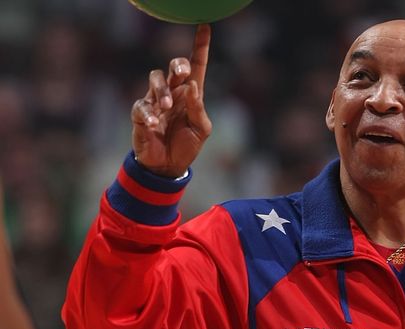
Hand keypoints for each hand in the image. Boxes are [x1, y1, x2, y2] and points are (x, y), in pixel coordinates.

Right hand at [131, 24, 212, 177]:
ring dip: (161, 90)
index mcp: (190, 95)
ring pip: (154, 79)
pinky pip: (141, 106)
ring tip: (167, 107)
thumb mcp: (201, 130)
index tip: (205, 27)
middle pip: (172, 67)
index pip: (196, 66)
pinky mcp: (141, 115)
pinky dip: (148, 114)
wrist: (168, 167)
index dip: (200, 47)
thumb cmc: (187, 146)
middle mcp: (172, 93)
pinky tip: (155, 123)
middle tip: (181, 73)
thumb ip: (198, 108)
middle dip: (177, 64)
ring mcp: (155, 102)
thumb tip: (192, 85)